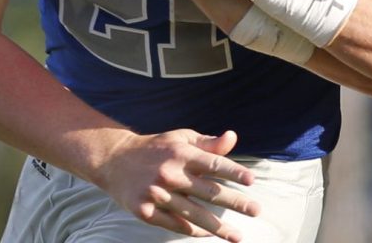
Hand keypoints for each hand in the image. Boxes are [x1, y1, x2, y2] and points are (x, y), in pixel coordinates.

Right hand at [100, 128, 258, 240]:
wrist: (115, 160)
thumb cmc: (157, 148)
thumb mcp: (181, 139)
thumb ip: (208, 143)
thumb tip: (233, 137)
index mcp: (180, 153)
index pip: (212, 163)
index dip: (233, 172)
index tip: (251, 180)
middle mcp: (170, 174)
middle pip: (208, 192)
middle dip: (235, 202)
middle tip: (256, 210)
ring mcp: (157, 195)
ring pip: (194, 214)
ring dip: (219, 227)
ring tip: (238, 235)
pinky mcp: (145, 212)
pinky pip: (175, 225)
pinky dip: (194, 231)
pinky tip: (210, 234)